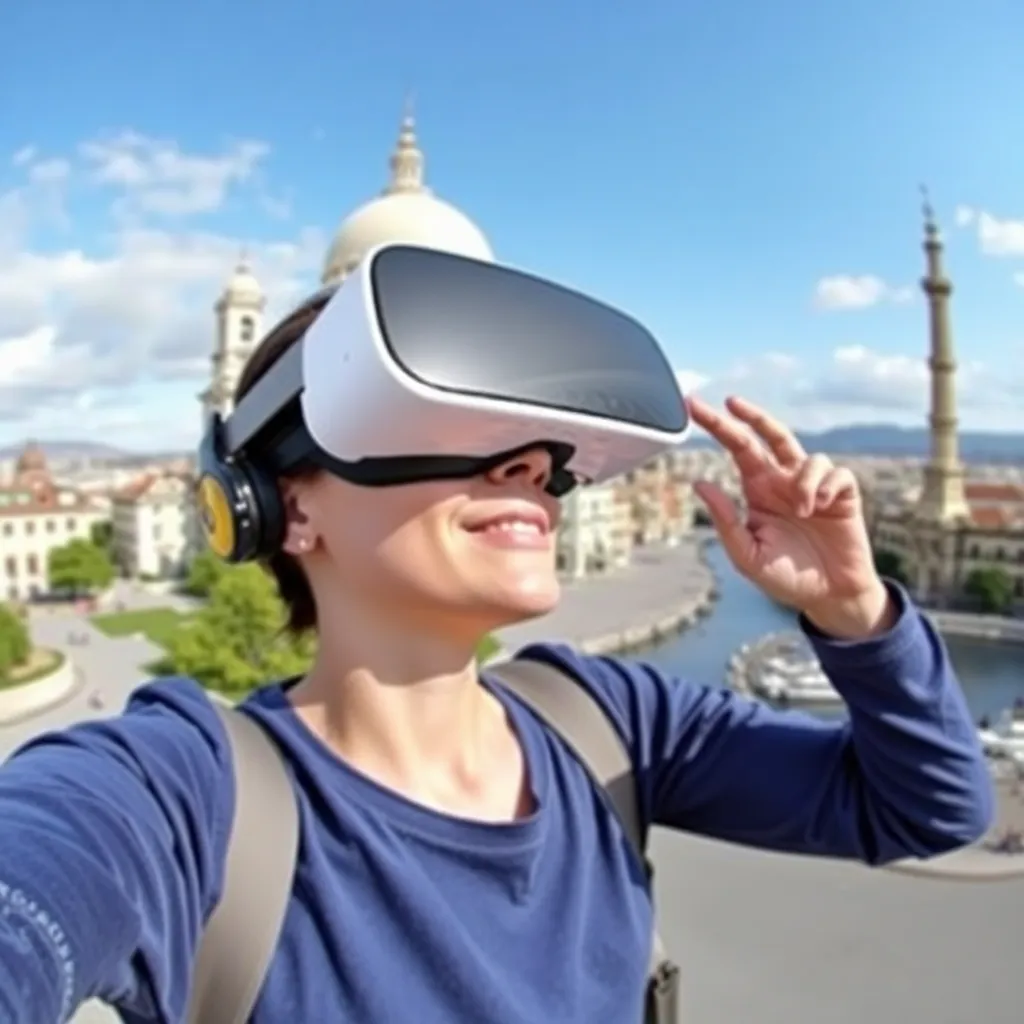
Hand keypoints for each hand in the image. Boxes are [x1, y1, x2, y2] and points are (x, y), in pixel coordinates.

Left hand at [688, 395, 893, 638]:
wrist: (828, 597)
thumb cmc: (785, 577)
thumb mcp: (747, 555)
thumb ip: (726, 521)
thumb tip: (700, 484)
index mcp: (758, 489)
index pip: (738, 448)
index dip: (718, 426)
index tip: (693, 407)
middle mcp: (785, 481)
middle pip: (769, 434)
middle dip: (751, 415)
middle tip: (731, 402)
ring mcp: (816, 486)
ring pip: (808, 456)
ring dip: (804, 480)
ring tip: (804, 511)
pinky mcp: (844, 496)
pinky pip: (838, 473)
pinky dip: (829, 486)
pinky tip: (824, 507)